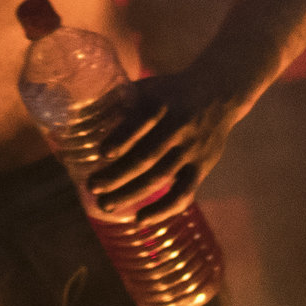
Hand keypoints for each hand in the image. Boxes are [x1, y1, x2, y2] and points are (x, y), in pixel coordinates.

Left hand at [75, 68, 241, 224]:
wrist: (219, 94)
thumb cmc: (173, 92)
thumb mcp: (151, 86)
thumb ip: (123, 99)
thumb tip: (85, 115)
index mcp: (163, 105)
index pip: (141, 124)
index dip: (123, 139)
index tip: (102, 153)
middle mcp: (178, 128)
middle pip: (147, 156)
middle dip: (118, 174)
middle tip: (92, 187)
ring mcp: (191, 150)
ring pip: (160, 177)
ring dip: (131, 194)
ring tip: (106, 205)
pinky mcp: (201, 167)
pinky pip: (183, 193)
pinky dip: (163, 210)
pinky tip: (141, 219)